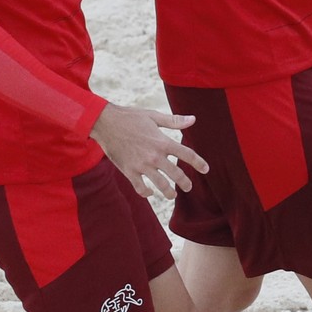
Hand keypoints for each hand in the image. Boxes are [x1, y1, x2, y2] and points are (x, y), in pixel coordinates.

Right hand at [90, 104, 208, 199]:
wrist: (105, 123)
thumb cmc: (131, 117)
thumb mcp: (154, 117)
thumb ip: (174, 121)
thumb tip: (193, 120)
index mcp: (162, 141)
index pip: (186, 154)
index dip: (199, 162)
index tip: (206, 169)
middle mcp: (154, 156)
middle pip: (176, 174)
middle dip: (185, 182)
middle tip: (188, 187)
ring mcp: (141, 165)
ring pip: (160, 184)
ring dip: (168, 192)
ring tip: (172, 195)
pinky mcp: (128, 171)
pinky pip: (140, 187)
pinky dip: (146, 192)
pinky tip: (150, 192)